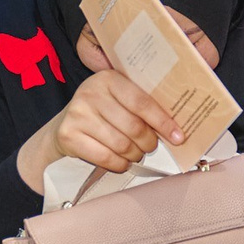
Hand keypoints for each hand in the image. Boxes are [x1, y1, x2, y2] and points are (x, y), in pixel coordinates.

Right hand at [20, 70, 180, 189]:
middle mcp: (91, 93)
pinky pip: (105, 157)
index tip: (178, 137)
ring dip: (135, 155)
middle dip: (148, 142)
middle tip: (150, 146)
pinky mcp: (68, 135)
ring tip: (135, 153)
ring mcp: (77, 114)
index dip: (163, 122)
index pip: (142, 103)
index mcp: (109, 79)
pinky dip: (119, 164)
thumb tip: (177, 127)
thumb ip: (143, 105)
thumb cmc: (103, 113)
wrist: (65, 125)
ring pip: (121, 144)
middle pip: (134, 127)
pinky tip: (122, 161)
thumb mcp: (120, 99)